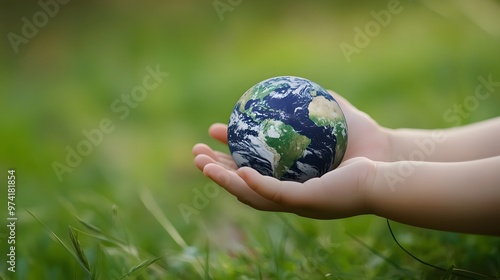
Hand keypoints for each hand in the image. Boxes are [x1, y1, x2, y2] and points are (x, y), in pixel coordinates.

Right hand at [192, 90, 382, 218]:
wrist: (387, 161)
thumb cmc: (366, 140)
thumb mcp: (337, 114)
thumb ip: (319, 101)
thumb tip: (298, 85)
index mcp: (289, 172)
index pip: (251, 163)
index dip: (229, 151)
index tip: (213, 132)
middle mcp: (288, 189)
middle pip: (243, 181)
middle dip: (216, 168)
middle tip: (195, 153)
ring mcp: (295, 198)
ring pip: (250, 192)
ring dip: (225, 179)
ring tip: (203, 163)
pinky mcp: (305, 202)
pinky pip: (274, 195)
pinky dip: (255, 185)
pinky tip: (239, 172)